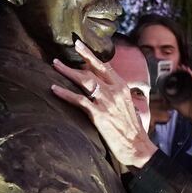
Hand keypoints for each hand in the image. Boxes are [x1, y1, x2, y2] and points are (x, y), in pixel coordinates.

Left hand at [51, 40, 158, 168]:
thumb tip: (105, 88)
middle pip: (92, 70)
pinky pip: (78, 100)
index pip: (105, 66)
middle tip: (63, 52)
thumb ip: (117, 94)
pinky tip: (54, 89)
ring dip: (67, 71)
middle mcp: (115, 91)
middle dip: (77, 58)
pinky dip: (65, 93)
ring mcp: (106, 102)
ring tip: (55, 65)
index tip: (79, 46)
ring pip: (84, 80)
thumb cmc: (132, 128)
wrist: (137, 146)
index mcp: (122, 87)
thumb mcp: (128, 105)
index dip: (91, 55)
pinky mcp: (99, 114)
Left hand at [168, 67, 191, 124]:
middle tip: (180, 66)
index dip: (181, 74)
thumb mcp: (176, 105)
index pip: (184, 79)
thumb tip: (162, 97)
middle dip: (185, 71)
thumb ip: (169, 101)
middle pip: (190, 78)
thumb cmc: (187, 111)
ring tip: (187, 69)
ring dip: (191, 74)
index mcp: (187, 90)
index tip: (176, 69)